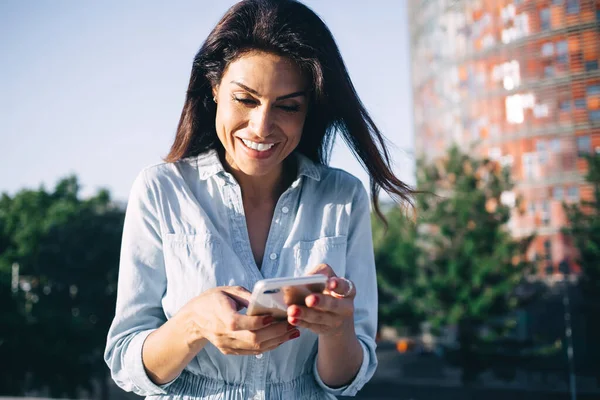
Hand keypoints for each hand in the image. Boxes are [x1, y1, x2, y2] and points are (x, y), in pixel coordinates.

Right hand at [178, 286, 299, 354]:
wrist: (193, 320)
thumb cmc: (213, 300)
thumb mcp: (227, 291)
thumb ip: (247, 296)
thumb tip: (268, 299)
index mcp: (220, 316)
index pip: (239, 323)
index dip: (258, 322)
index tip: (274, 315)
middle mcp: (223, 334)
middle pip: (252, 338)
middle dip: (276, 332)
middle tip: (292, 324)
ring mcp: (227, 345)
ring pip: (255, 348)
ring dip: (277, 340)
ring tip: (293, 332)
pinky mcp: (230, 351)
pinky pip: (253, 351)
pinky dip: (269, 345)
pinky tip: (282, 338)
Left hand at [286, 264, 355, 336]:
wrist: (335, 316)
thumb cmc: (327, 290)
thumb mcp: (327, 280)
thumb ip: (319, 274)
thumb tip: (305, 278)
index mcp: (347, 291)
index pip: (345, 287)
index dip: (338, 285)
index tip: (330, 282)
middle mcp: (344, 307)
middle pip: (333, 304)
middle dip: (321, 302)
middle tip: (309, 299)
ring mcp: (335, 321)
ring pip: (320, 317)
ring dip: (305, 314)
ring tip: (292, 310)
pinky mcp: (324, 329)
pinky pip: (311, 326)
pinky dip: (301, 322)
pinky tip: (292, 319)